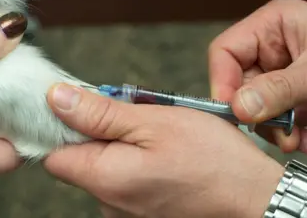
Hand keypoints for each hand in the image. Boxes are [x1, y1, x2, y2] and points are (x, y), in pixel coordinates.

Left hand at [43, 83, 283, 217]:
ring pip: (103, 167)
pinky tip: (160, 155)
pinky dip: (134, 162)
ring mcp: (124, 212)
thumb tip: (56, 98)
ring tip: (154, 137)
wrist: (253, 199)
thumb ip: (98, 113)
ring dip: (120, 145)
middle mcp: (107, 202)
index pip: (53, 154)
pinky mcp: (140, 212)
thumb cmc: (212, 160)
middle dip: (98, 131)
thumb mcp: (153, 121)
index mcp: (104, 178)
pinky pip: (123, 180)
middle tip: (134, 117)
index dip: (62, 126)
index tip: (85, 107)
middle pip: (79, 159)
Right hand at [208, 0, 306, 152]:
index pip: (225, 51)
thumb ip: (280, 88)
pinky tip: (305, 137)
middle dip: (256, 112)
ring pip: (255, 105)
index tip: (233, 111)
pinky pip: (275, 116)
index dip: (223, 81)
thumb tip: (239, 107)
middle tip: (276, 132)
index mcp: (273, 25)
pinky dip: (288, 132)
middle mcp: (273, 48)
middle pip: (239, 82)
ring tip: (296, 138)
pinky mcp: (293, 96)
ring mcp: (282, 73)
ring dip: (274, 127)